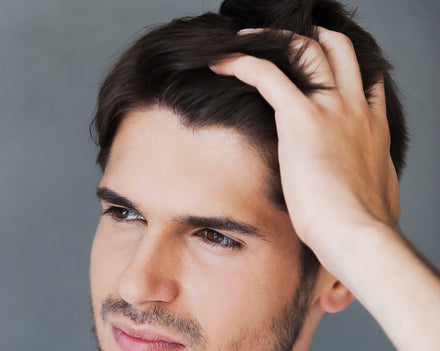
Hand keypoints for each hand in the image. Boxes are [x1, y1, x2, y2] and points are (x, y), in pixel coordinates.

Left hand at [210, 27, 399, 252]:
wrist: (357, 235)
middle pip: (339, 50)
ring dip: (274, 39)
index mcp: (373, 127)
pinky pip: (266, 74)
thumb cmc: (362, 226)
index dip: (342, 66)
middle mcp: (355, 108)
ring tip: (247, 39)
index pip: (364, 78)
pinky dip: (241, 62)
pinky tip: (220, 62)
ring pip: (306, 49)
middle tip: (287, 41)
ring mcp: (331, 109)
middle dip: (314, 37)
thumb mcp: (378, 193)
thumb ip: (368, 178)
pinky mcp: (302, 118)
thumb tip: (358, 185)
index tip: (320, 68)